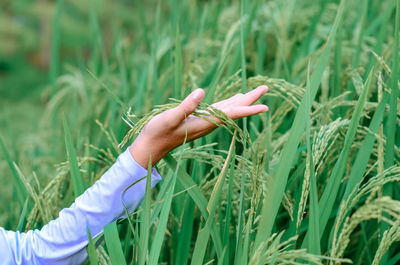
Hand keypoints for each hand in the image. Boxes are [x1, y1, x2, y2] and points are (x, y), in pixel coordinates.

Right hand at [129, 85, 268, 167]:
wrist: (152, 146)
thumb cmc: (158, 132)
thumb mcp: (169, 118)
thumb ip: (186, 106)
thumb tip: (202, 92)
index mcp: (205, 123)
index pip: (232, 114)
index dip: (249, 109)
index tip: (265, 106)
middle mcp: (209, 123)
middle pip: (235, 110)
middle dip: (250, 100)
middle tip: (266, 88)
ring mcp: (205, 122)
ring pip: (229, 109)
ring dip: (242, 101)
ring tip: (255, 93)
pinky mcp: (199, 119)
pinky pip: (220, 110)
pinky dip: (230, 103)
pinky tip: (234, 99)